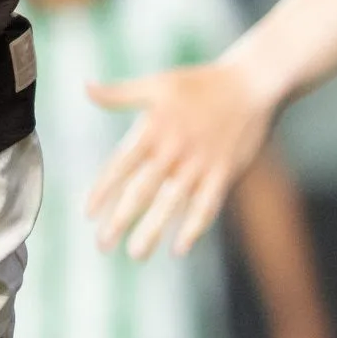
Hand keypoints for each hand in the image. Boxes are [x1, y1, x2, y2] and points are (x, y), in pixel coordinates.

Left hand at [88, 62, 278, 257]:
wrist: (250, 83)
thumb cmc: (200, 84)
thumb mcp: (158, 83)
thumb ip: (120, 93)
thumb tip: (86, 88)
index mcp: (153, 128)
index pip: (120, 165)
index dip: (102, 191)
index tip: (88, 214)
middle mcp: (173, 149)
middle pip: (141, 191)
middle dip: (120, 220)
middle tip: (103, 244)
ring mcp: (199, 163)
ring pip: (170, 204)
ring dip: (152, 231)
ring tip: (135, 254)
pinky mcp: (224, 172)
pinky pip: (206, 206)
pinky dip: (194, 228)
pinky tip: (179, 248)